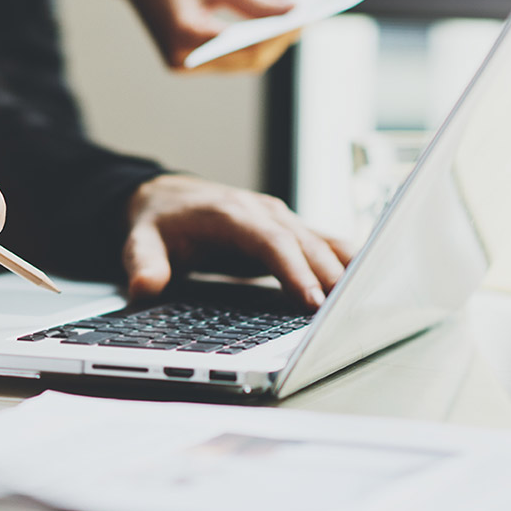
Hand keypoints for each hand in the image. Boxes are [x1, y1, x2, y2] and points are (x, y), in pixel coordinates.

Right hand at [105, 0, 297, 71]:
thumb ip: (254, 0)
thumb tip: (293, 13)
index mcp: (186, 37)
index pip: (246, 47)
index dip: (279, 35)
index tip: (307, 18)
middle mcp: (183, 60)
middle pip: (246, 60)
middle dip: (277, 42)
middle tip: (306, 19)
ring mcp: (182, 64)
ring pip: (239, 63)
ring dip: (266, 44)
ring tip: (293, 22)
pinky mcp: (185, 59)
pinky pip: (227, 58)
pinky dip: (249, 43)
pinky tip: (269, 26)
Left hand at [123, 175, 351, 309]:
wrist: (166, 196)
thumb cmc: (158, 221)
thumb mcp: (140, 240)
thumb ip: (143, 264)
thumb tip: (144, 289)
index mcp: (231, 213)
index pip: (271, 241)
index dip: (294, 270)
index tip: (311, 300)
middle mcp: (262, 212)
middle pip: (305, 243)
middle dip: (329, 278)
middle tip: (348, 314)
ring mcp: (279, 219)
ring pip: (322, 242)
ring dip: (347, 269)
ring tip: (371, 301)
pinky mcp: (288, 230)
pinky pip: (324, 243)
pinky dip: (347, 261)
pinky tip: (371, 282)